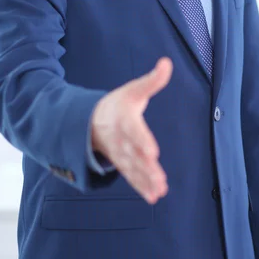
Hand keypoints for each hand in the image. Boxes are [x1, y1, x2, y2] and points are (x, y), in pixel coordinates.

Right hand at [90, 57, 172, 203]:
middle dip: (146, 167)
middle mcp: (121, 139)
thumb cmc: (118, 103)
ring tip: (160, 190)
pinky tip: (154, 196)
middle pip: (134, 154)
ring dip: (145, 180)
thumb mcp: (134, 90)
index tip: (153, 152)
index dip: (142, 141)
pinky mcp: (122, 163)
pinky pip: (131, 176)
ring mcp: (120, 154)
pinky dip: (141, 187)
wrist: (91, 120)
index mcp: (124, 119)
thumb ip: (152, 80)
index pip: (134, 131)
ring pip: (133, 169)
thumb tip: (167, 62)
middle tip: (159, 179)